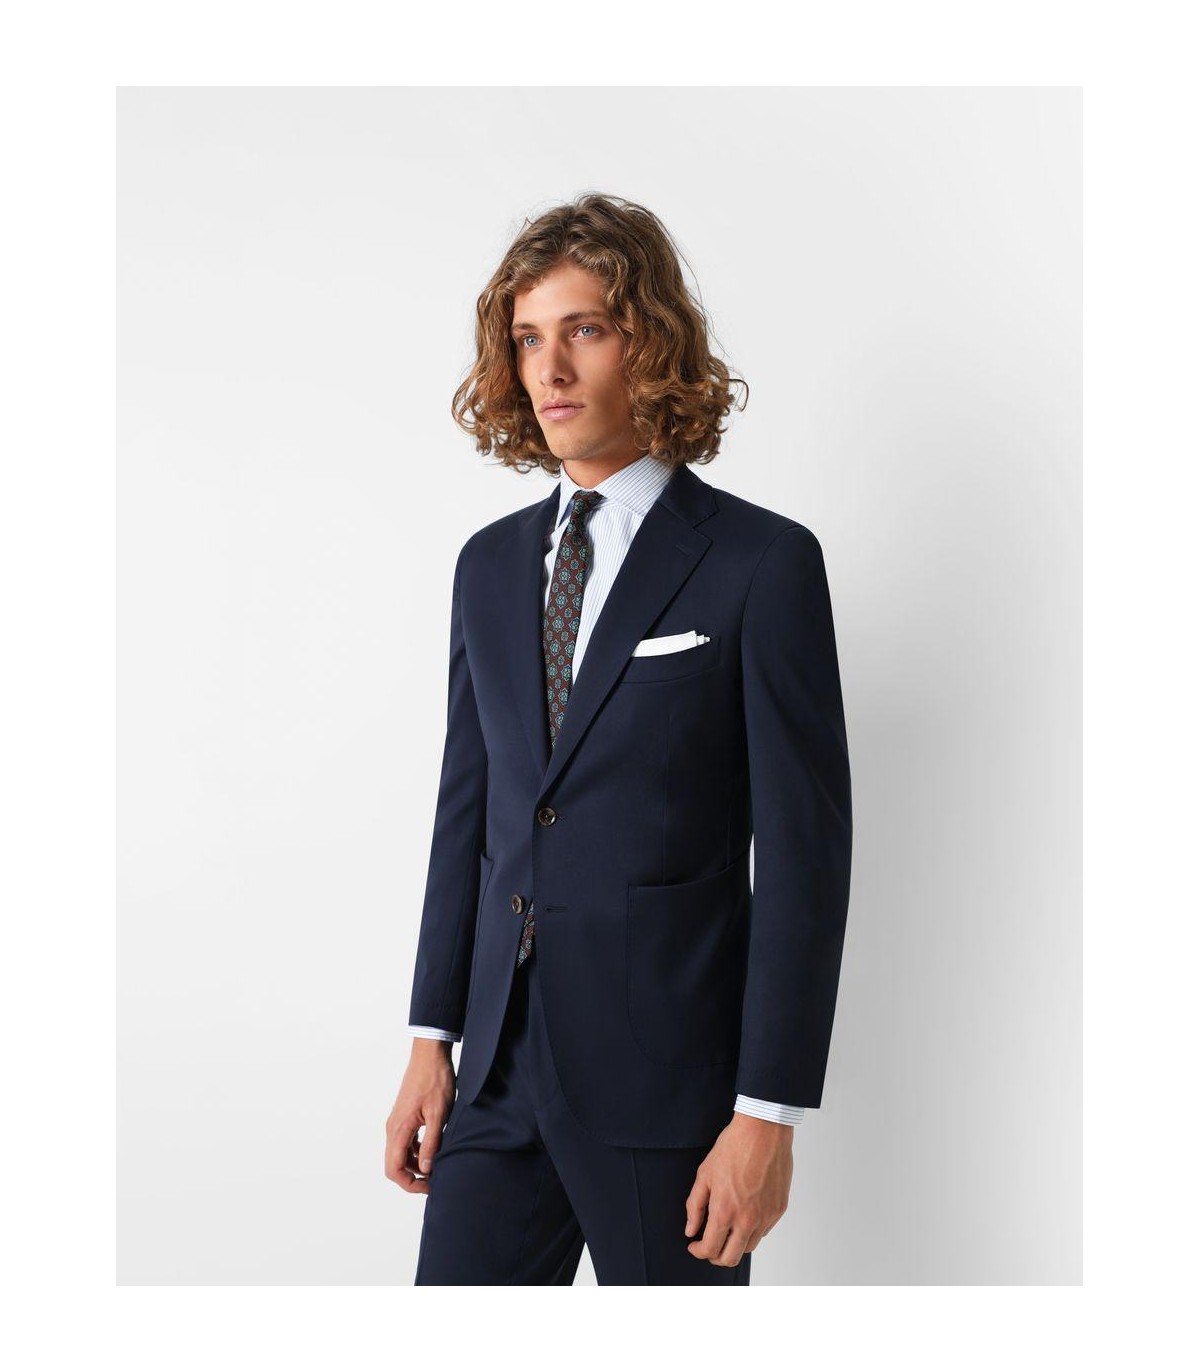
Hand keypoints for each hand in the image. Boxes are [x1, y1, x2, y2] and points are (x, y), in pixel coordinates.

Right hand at [383, 1040, 456, 1193]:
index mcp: (399, 1129)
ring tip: (437, 1166)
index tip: (429, 1186)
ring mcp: (397, 1121)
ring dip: (415, 1165)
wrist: (430, 1055)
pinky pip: (404, 1142)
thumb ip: (431, 1143)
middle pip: (394, 1165)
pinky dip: (415, 1151)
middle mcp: (393, 1127)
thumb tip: (425, 1169)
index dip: (409, 1184)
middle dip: (412, 1178)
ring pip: (400, 1154)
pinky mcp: (403, 1116)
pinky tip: (433, 1149)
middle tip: (434, 1181)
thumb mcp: (439, 1114)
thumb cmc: (435, 1080)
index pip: (394, 1169)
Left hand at [683, 1113, 793, 1265]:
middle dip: (715, 1256)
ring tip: (726, 1229)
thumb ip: (695, 1206)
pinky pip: (763, 1231)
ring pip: (748, 1247)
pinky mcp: (779, 1210)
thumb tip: (690, 1230)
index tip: (694, 1245)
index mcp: (725, 1211)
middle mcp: (747, 1220)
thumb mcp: (705, 1174)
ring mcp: (766, 1217)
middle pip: (730, 1258)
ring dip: (734, 1244)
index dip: (698, 1251)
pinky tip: (743, 1214)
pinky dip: (751, 1231)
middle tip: (708, 1244)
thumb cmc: (733, 1147)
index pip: (710, 1249)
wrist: (763, 1131)